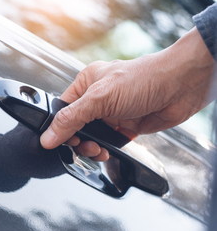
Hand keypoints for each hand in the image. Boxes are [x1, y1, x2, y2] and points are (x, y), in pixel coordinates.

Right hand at [40, 27, 214, 160]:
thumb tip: (48, 137)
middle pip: (76, 126)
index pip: (63, 110)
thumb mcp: (99, 98)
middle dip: (78, 141)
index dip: (59, 128)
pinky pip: (110, 142)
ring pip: (92, 136)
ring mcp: (112, 112)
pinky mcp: (127, 125)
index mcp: (86, 83)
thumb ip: (71, 119)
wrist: (182, 85)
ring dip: (92, 147)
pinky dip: (107, 149)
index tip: (60, 143)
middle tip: (86, 147)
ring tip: (99, 151)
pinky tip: (109, 151)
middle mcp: (98, 97)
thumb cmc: (145, 79)